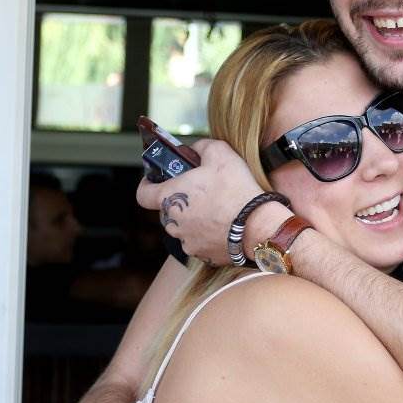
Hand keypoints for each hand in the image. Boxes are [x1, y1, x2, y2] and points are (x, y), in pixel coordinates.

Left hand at [136, 138, 262, 264]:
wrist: (258, 224)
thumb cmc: (236, 188)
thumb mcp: (220, 152)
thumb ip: (201, 147)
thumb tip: (194, 149)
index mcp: (169, 198)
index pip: (143, 195)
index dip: (147, 186)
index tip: (154, 182)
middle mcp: (173, 224)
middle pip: (168, 211)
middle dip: (181, 201)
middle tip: (202, 192)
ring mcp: (187, 242)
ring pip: (185, 228)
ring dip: (195, 219)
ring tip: (219, 210)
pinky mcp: (203, 256)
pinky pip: (201, 242)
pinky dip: (209, 235)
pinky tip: (226, 226)